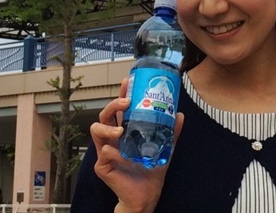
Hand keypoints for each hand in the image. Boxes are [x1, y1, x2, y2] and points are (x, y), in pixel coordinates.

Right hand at [90, 78, 183, 212]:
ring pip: (96, 130)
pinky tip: (124, 157)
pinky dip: (113, 153)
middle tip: (126, 103)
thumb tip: (180, 114)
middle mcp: (112, 138)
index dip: (121, 94)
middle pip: (104, 114)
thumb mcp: (163, 147)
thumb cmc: (151, 169)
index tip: (127, 82)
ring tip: (120, 131)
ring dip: (107, 128)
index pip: (119, 108)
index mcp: (124, 130)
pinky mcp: (102, 166)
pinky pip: (103, 154)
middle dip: (113, 104)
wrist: (147, 195)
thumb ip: (170, 132)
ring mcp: (105, 151)